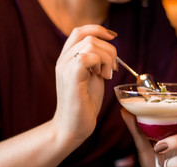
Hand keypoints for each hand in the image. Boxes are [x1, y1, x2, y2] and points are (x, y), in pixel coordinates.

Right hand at [53, 25, 117, 144]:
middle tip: (112, 69)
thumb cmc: (84, 103)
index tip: (113, 38)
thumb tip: (109, 50)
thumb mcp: (92, 77)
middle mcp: (63, 60)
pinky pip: (87, 56)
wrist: (72, 127)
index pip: (80, 31)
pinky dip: (100, 63)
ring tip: (106, 75)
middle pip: (88, 36)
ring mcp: (65, 68)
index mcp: (67, 59)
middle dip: (109, 49)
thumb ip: (96, 63)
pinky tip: (103, 77)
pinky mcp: (71, 78)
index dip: (98, 29)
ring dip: (106, 57)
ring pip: (90, 44)